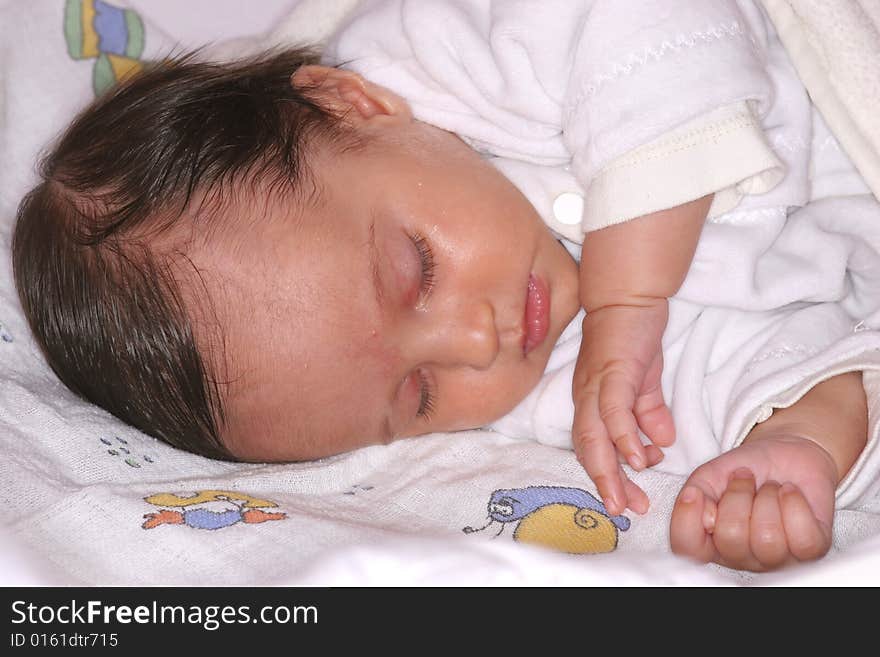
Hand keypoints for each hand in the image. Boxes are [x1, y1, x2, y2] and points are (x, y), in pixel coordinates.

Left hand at [571, 299, 675, 514]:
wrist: (628, 294)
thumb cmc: (631, 336)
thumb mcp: (645, 380)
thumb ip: (649, 411)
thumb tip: (661, 441)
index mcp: (593, 402)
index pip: (594, 447)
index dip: (606, 476)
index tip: (624, 503)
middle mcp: (587, 398)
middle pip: (589, 450)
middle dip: (607, 484)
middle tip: (625, 511)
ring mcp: (596, 385)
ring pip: (595, 437)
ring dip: (610, 471)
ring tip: (628, 498)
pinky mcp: (612, 372)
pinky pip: (613, 411)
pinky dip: (623, 437)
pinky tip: (639, 459)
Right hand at [670, 435, 836, 570]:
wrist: (787, 452)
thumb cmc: (747, 468)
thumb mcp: (709, 475)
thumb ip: (695, 494)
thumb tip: (704, 516)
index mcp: (710, 542)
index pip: (687, 550)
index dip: (688, 520)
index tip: (697, 493)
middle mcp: (741, 557)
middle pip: (731, 540)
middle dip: (738, 496)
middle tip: (745, 480)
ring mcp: (777, 558)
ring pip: (768, 540)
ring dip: (767, 498)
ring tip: (770, 488)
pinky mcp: (812, 549)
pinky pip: (802, 538)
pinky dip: (794, 504)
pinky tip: (789, 493)